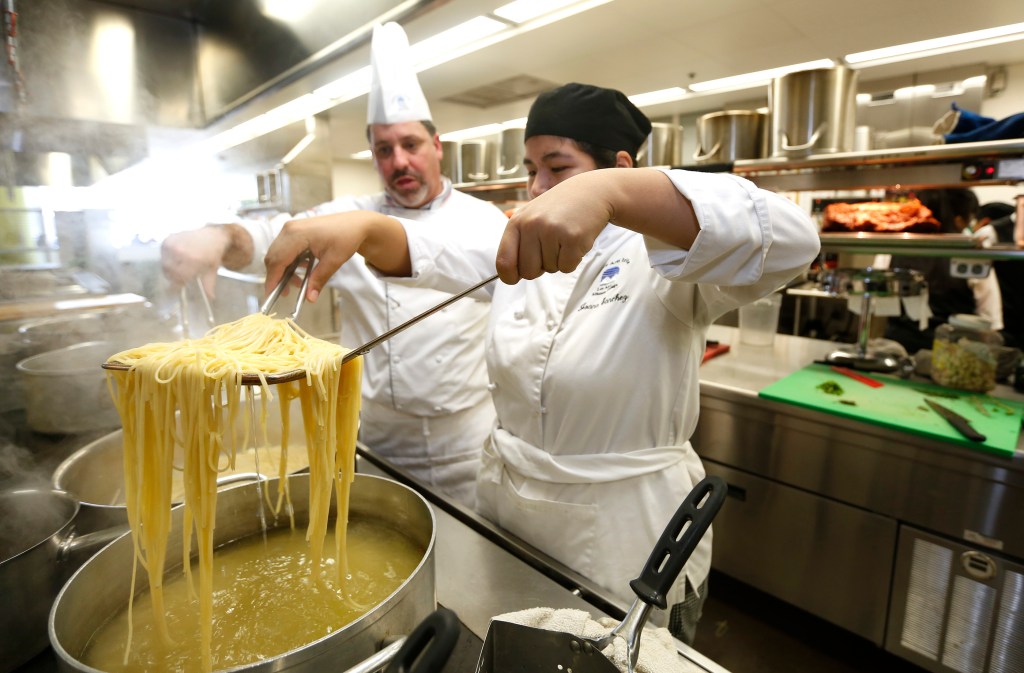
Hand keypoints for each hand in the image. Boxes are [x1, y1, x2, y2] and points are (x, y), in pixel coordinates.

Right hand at [160, 226, 231, 297]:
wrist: (211, 234)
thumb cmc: (213, 253)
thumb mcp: (212, 270)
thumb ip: (209, 284)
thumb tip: (210, 298)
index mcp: (193, 259)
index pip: (179, 277)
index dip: (179, 284)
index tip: (181, 287)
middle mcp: (181, 251)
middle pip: (169, 272)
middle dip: (174, 278)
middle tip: (180, 279)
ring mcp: (173, 244)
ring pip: (164, 264)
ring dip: (169, 270)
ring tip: (178, 270)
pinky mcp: (167, 240)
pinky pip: (162, 255)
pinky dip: (167, 260)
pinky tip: (175, 261)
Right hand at [263, 211, 409, 302]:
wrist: (355, 223)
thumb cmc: (346, 237)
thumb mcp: (334, 261)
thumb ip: (319, 279)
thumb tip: (310, 298)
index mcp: (296, 234)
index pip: (277, 260)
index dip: (272, 279)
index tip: (271, 295)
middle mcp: (289, 229)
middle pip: (273, 257)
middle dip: (277, 277)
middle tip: (286, 293)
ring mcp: (290, 228)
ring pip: (277, 254)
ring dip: (283, 270)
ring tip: (298, 284)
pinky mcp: (294, 230)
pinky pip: (284, 249)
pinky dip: (288, 262)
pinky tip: (301, 271)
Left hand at [496, 175, 612, 282]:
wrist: (591, 192)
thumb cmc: (558, 209)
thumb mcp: (530, 217)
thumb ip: (518, 242)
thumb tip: (509, 275)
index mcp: (516, 222)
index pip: (504, 261)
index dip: (508, 276)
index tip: (515, 278)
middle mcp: (532, 225)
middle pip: (527, 272)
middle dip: (539, 268)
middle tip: (550, 249)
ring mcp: (552, 231)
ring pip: (550, 270)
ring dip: (558, 260)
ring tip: (564, 238)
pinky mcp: (573, 238)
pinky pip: (567, 268)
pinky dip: (573, 260)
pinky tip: (574, 241)